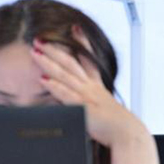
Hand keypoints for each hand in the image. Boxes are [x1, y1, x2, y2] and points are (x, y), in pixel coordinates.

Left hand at [30, 28, 148, 148]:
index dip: (82, 43)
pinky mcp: (84, 109)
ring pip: (66, 75)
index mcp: (98, 87)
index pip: (89, 60)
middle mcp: (92, 88)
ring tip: (35, 52)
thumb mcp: (106, 111)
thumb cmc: (118, 127)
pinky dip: (55, 86)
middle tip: (40, 38)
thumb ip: (95, 105)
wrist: (128, 135)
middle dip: (55, 50)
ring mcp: (87, 97)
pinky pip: (67, 95)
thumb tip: (87, 105)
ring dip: (49, 63)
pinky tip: (43, 79)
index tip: (75, 28)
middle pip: (72, 64)